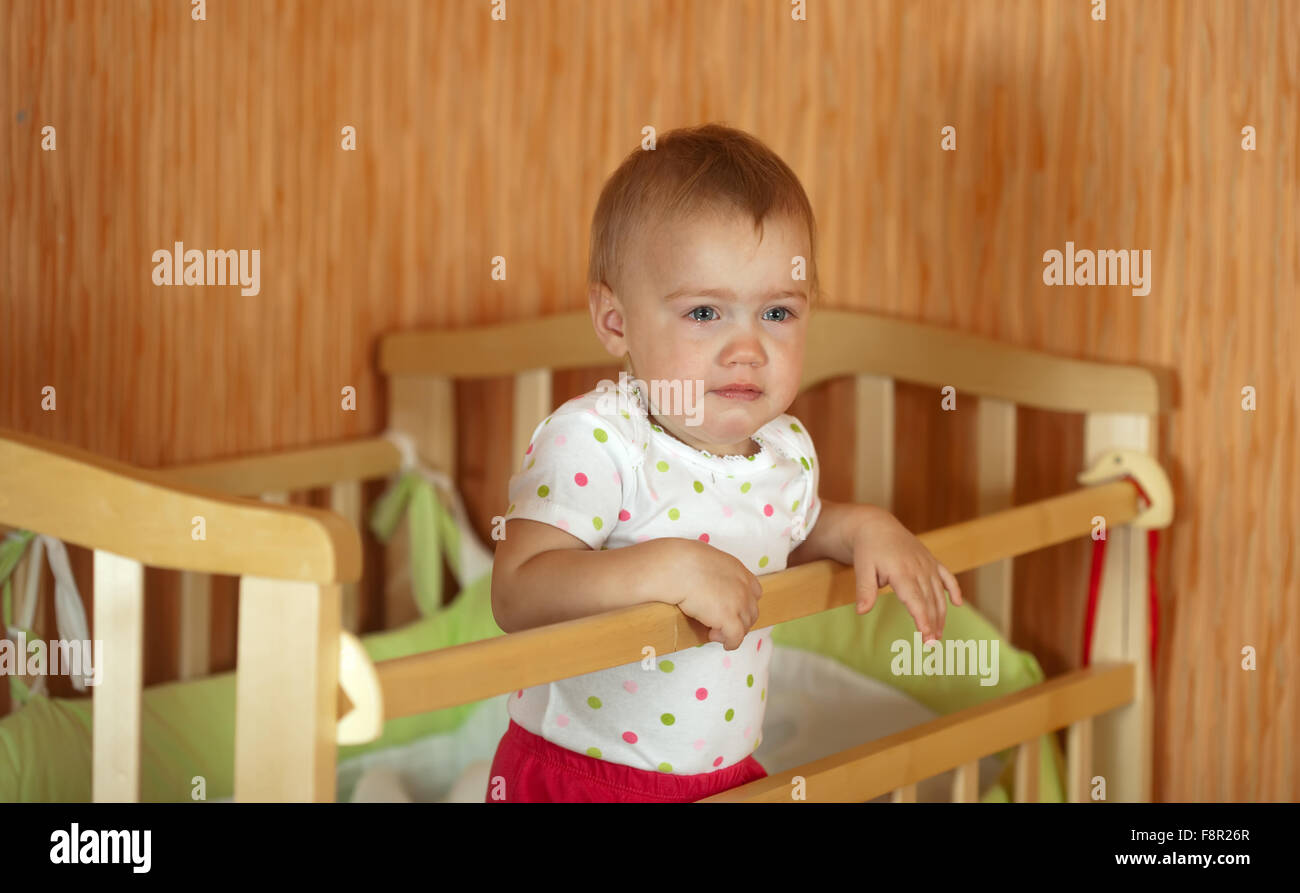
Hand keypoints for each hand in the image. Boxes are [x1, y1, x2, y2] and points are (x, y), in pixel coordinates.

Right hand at [657, 538, 762, 650]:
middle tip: (723, 624)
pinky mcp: (728, 618)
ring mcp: (739, 603)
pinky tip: (718, 639)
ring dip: (733, 631)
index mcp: (739, 572)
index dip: (745, 604)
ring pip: (745, 626)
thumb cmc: (684, 561)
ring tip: (715, 632)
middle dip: (740, 620)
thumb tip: (706, 579)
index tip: (734, 609)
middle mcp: (744, 588)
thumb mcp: (708, 560)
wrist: (678, 568)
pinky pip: (736, 637)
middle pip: (752, 612)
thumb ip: (716, 572)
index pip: (755, 593)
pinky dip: (730, 642)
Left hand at [849, 509, 962, 642]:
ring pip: (939, 593)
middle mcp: (919, 568)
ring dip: (941, 614)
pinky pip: (946, 576)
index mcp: (902, 572)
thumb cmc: (867, 548)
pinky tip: (958, 604)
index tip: (926, 636)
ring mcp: (927, 564)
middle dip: (933, 623)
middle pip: (929, 601)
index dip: (922, 619)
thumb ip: (864, 590)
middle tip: (932, 644)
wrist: (876, 525)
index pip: (915, 600)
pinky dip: (954, 589)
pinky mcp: (930, 560)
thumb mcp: (862, 568)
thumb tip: (861, 611)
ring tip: (938, 634)